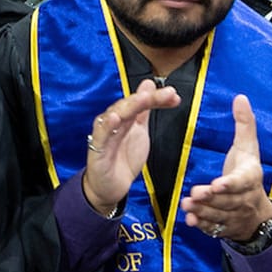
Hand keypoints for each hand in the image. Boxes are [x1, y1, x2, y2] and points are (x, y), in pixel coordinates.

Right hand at [81, 78, 180, 215]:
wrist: (109, 187)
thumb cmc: (122, 158)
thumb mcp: (139, 131)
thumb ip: (144, 109)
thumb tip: (149, 84)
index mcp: (123, 117)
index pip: (139, 101)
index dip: (156, 97)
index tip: (174, 95)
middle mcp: (112, 121)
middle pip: (129, 105)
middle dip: (148, 98)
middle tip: (168, 93)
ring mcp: (104, 134)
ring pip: (116, 115)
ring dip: (130, 106)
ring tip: (145, 98)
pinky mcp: (97, 150)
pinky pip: (101, 136)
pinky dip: (107, 126)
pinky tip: (115, 118)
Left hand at [183, 95, 271, 240]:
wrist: (258, 211)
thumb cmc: (247, 172)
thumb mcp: (249, 148)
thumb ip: (244, 124)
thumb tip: (240, 97)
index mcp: (250, 177)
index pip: (242, 182)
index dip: (230, 184)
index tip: (217, 184)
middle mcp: (244, 198)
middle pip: (227, 200)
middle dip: (211, 199)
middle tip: (194, 194)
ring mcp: (235, 215)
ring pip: (219, 215)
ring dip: (203, 211)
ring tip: (187, 205)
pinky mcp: (225, 226)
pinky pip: (214, 228)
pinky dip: (203, 226)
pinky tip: (190, 221)